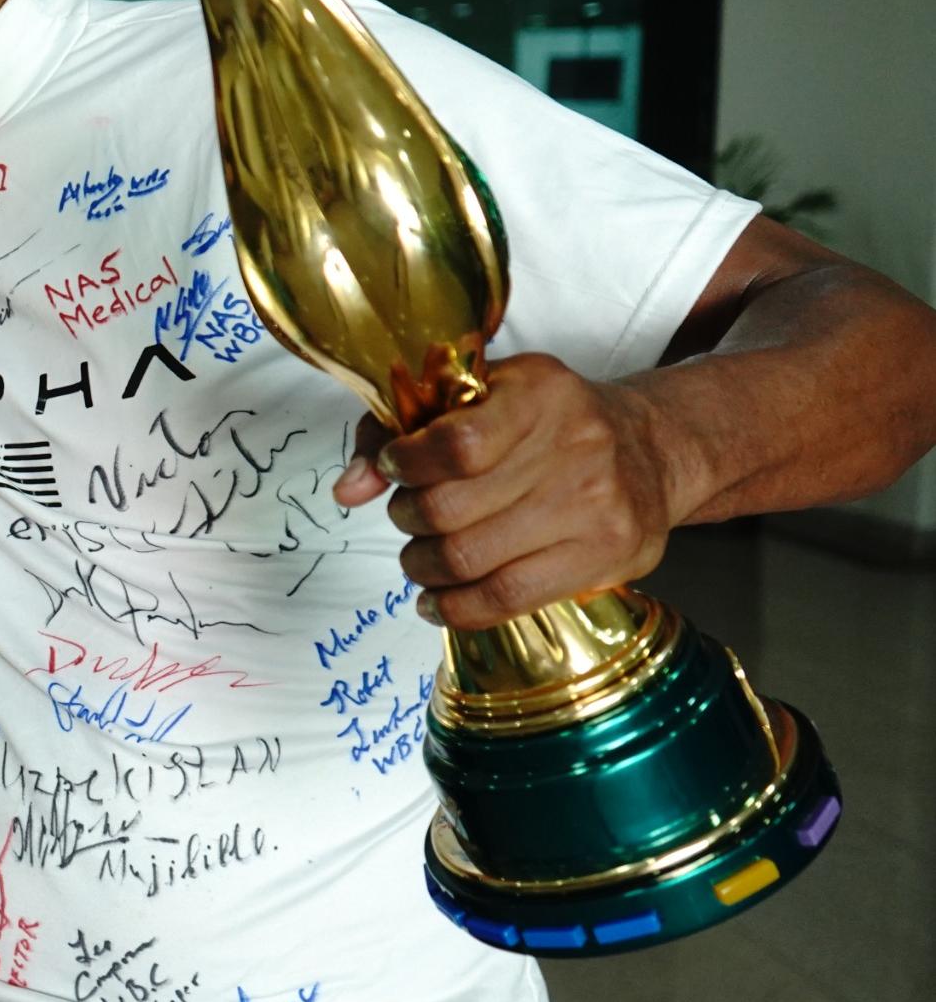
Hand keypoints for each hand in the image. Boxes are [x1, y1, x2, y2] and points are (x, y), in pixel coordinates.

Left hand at [329, 352, 681, 629]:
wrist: (651, 451)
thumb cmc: (548, 422)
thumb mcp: (481, 394)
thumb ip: (401, 427)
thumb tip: (349, 489)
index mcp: (539, 394)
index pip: (456, 444)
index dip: (405, 464)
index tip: (394, 468)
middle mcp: (575, 447)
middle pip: (449, 509)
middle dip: (408, 519)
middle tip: (409, 517)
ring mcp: (595, 507)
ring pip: (469, 559)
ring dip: (423, 565)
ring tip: (422, 557)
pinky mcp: (606, 557)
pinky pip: (506, 599)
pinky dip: (455, 608)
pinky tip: (438, 599)